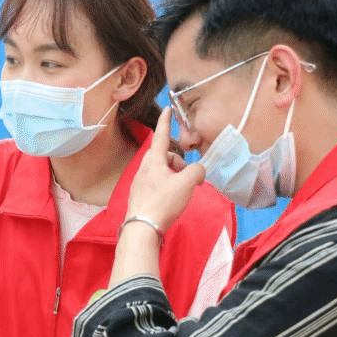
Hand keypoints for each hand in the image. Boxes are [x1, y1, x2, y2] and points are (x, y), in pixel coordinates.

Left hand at [126, 107, 204, 232]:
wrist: (142, 228)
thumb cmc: (163, 203)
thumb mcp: (186, 184)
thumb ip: (197, 171)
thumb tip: (197, 172)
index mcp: (154, 161)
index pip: (161, 136)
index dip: (166, 122)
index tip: (167, 109)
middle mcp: (143, 169)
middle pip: (163, 155)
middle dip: (177, 160)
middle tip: (186, 174)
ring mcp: (139, 183)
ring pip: (160, 170)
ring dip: (173, 175)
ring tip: (180, 191)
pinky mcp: (139, 196)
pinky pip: (155, 183)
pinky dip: (166, 186)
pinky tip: (170, 200)